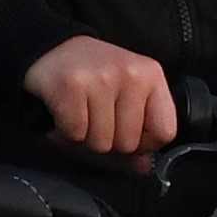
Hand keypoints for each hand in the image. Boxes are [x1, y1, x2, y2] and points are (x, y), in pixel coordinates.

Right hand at [20, 36, 177, 156]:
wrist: (52, 48)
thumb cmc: (95, 78)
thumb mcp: (127, 95)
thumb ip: (140, 132)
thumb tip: (144, 168)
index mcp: (151, 76)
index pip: (164, 132)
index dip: (144, 144)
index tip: (127, 132)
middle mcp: (130, 74)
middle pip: (128, 143)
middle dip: (109, 141)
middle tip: (95, 121)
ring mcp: (101, 78)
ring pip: (100, 143)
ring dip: (85, 138)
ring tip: (79, 116)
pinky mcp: (71, 85)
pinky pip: (75, 134)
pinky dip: (65, 132)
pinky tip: (64, 114)